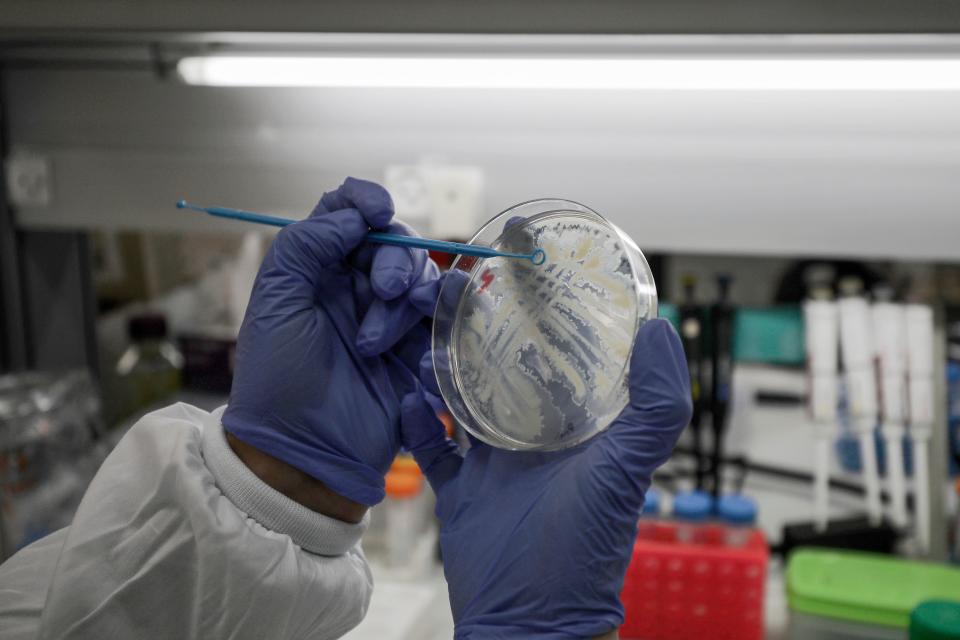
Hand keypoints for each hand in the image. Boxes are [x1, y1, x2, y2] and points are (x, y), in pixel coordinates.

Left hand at [223, 177, 439, 506]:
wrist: (304, 454)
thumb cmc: (279, 379)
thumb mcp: (276, 303)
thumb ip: (306, 246)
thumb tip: (352, 214)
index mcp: (316, 271)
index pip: (345, 212)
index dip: (366, 201)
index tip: (379, 212)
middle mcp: (353, 288)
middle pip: (393, 243)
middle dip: (394, 261)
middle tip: (386, 293)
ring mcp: (387, 319)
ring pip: (420, 278)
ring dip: (410, 297)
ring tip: (380, 342)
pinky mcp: (416, 351)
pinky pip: (442, 318)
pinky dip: (439, 319)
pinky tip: (424, 344)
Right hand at [401, 318, 690, 636]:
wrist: (530, 621)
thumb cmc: (583, 546)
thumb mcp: (626, 470)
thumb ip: (656, 408)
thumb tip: (663, 330)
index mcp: (579, 430)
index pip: (566, 362)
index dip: (551, 324)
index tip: (528, 283)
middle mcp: (539, 441)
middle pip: (510, 375)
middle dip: (487, 341)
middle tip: (462, 301)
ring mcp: (497, 466)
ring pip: (467, 403)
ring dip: (446, 374)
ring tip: (428, 342)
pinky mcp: (461, 492)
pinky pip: (434, 448)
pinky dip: (418, 423)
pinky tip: (409, 398)